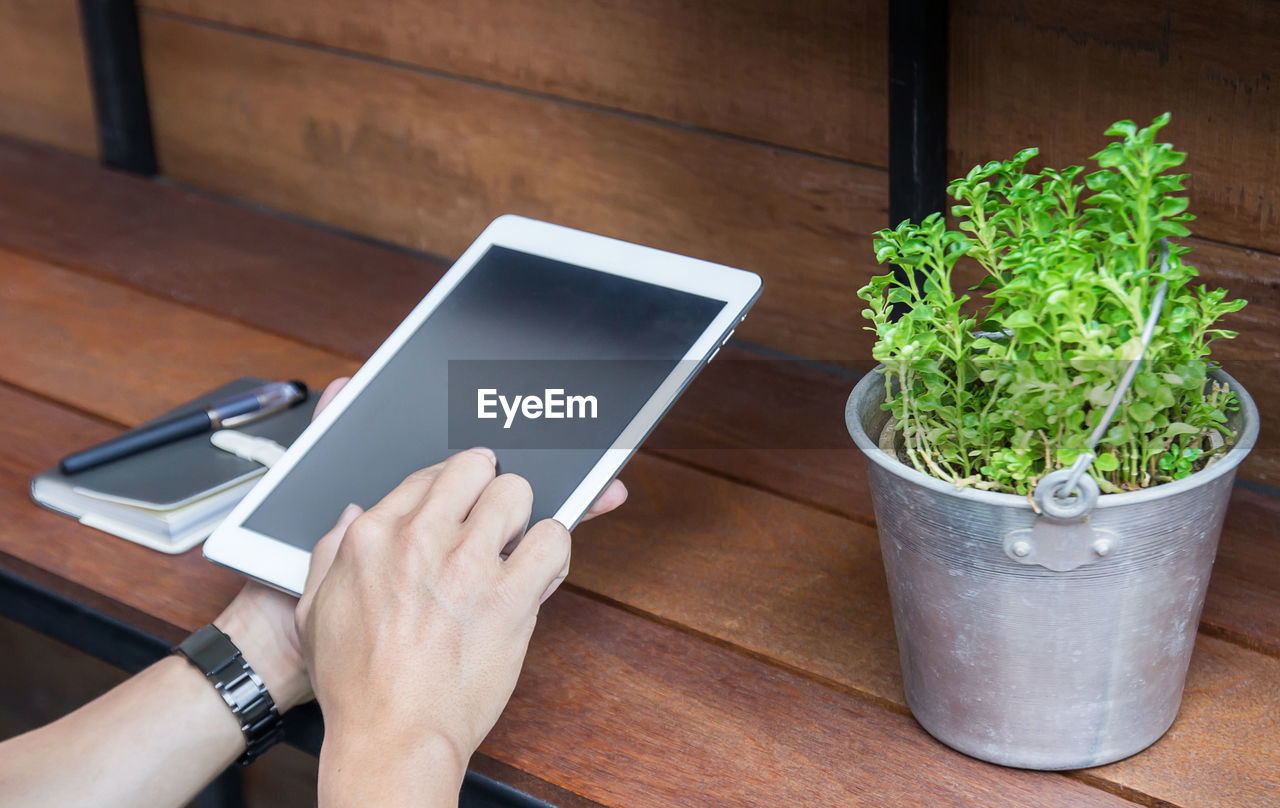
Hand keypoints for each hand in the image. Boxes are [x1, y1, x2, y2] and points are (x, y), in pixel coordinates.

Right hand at [215, 378, 624, 714]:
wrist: (391, 736)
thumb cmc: (357, 685)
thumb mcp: (316, 610)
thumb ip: (331, 553)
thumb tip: (350, 520)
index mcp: (373, 536)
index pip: (428, 474)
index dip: (453, 486)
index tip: (463, 500)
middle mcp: (422, 540)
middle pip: (475, 467)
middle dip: (489, 486)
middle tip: (494, 514)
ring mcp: (468, 566)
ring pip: (518, 492)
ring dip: (523, 515)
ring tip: (518, 543)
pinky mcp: (510, 597)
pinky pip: (553, 540)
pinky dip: (554, 549)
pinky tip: (541, 568)